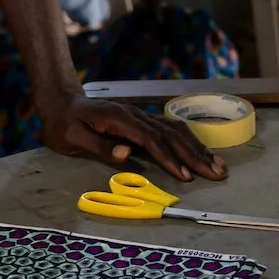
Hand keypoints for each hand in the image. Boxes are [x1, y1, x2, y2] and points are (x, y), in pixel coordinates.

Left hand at [38, 92, 226, 184]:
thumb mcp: (72, 138)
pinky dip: (189, 142)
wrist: (61, 102)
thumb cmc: (63, 124)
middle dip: (195, 155)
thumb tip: (126, 154)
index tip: (185, 176)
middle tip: (217, 173)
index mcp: (119, 119)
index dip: (169, 158)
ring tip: (218, 166)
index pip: (151, 139)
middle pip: (170, 135)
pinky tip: (201, 152)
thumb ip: (99, 146)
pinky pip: (170, 130)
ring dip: (197, 149)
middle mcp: (135, 115)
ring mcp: (140, 116)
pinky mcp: (142, 121)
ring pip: (175, 131)